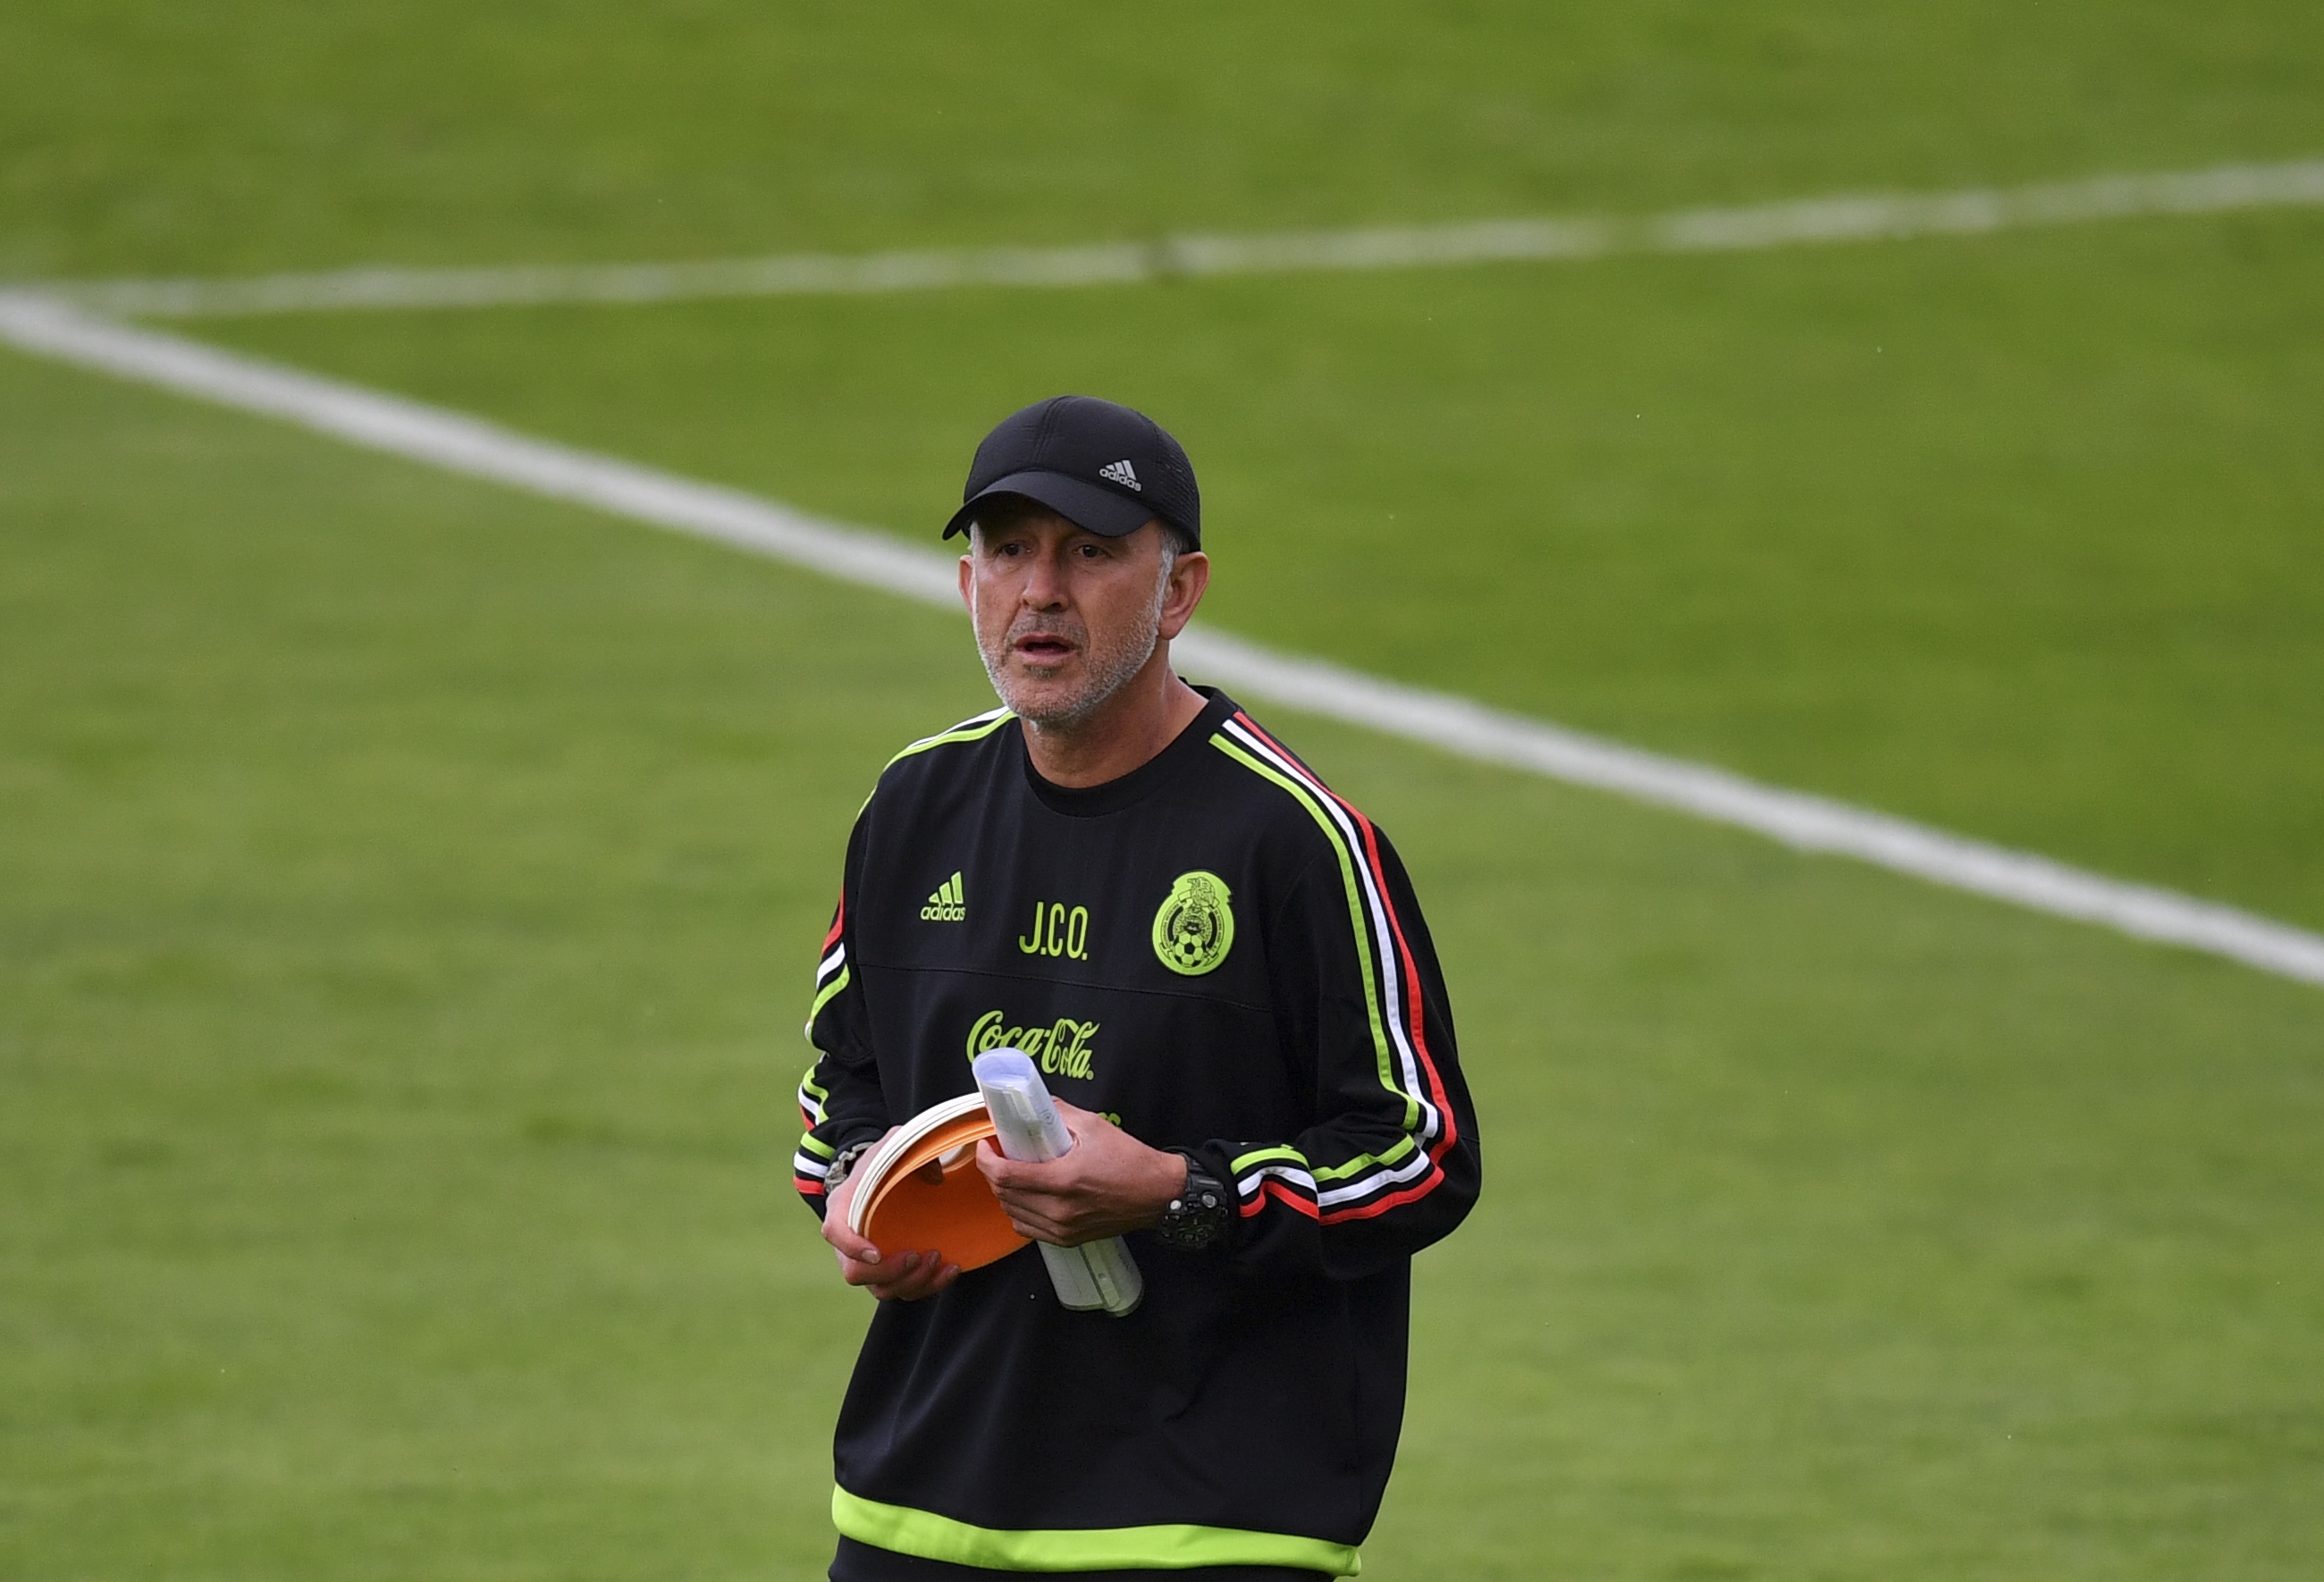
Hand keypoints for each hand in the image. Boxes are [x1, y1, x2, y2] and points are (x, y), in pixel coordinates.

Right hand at [822, 1130, 960, 1300]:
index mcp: (842, 1208)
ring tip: (938, 1260)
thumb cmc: (884, 1162)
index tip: (877, 1253)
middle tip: (919, 1255)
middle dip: (890, 1272)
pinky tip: (951, 1269)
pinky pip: (904, 1291)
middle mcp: (849, 1241)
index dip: (852, 1247)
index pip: (834, 1233)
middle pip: (855, 1274)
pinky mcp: (891, 1271)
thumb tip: (936, 1178)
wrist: (883, 1176)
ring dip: (912, 1282)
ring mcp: (869, 1261)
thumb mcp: (895, 1145)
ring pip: (882, 1290)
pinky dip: (929, 1286)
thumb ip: (912, 1150)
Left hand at [976, 1100, 1187, 1247]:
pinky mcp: (1067, 1239)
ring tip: (1013, 1173)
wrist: (1156, 1194)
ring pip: (1012, 1213)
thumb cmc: (1130, 1160)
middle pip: (1003, 1195)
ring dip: (1005, 1192)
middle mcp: (1059, 1209)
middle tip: (998, 1153)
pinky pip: (1027, 1228)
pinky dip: (1019, 1211)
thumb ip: (1058, 1113)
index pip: (1005, 1176)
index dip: (986, 1160)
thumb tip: (1031, 1104)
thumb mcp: (1094, 1126)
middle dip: (992, 1172)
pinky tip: (1028, 1195)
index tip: (985, 1146)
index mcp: (1064, 1180)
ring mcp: (1062, 1228)